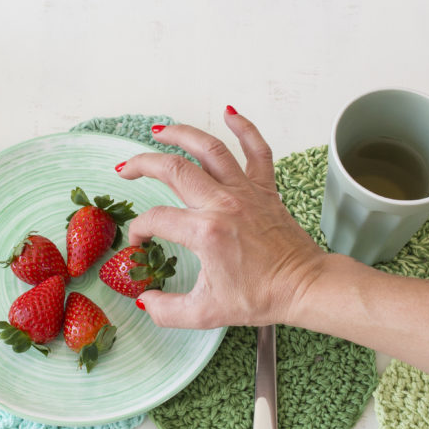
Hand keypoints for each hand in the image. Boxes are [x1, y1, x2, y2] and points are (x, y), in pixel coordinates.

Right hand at [117, 111, 326, 327]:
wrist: (303, 287)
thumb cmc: (260, 298)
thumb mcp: (205, 313)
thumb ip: (166, 311)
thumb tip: (143, 301)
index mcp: (205, 232)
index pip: (156, 219)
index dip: (139, 230)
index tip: (140, 242)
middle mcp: (223, 204)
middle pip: (174, 169)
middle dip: (143, 165)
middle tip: (126, 170)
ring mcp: (246, 192)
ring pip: (210, 149)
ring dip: (181, 134)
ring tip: (159, 131)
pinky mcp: (265, 189)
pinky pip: (257, 150)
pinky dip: (245, 128)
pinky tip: (230, 114)